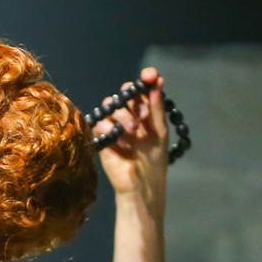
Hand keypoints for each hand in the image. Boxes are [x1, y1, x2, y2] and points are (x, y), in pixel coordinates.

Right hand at [97, 66, 169, 200]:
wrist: (141, 186)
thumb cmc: (154, 162)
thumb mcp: (159, 132)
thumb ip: (157, 108)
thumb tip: (156, 82)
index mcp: (145, 113)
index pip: (143, 89)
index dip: (146, 79)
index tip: (150, 75)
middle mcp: (129, 115)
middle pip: (125, 93)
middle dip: (133, 97)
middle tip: (144, 113)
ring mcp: (114, 125)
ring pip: (111, 105)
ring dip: (125, 115)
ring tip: (134, 131)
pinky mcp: (101, 137)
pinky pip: (101, 122)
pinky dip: (112, 129)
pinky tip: (122, 142)